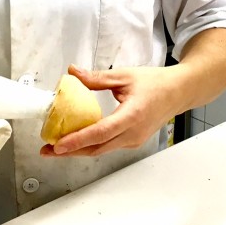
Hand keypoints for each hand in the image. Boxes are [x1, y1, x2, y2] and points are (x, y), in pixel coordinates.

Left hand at [40, 64, 183, 157]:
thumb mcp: (124, 76)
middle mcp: (133, 133)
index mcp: (132, 116)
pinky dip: (91, 145)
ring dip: (79, 150)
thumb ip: (96, 78)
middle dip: (70, 151)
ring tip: (56, 148)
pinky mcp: (133, 141)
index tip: (57, 145)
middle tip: (47, 151)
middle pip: (97, 148)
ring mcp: (134, 140)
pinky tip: (77, 141)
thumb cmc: (155, 83)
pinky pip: (108, 146)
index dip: (77, 140)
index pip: (100, 133)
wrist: (178, 92)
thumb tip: (72, 73)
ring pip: (101, 150)